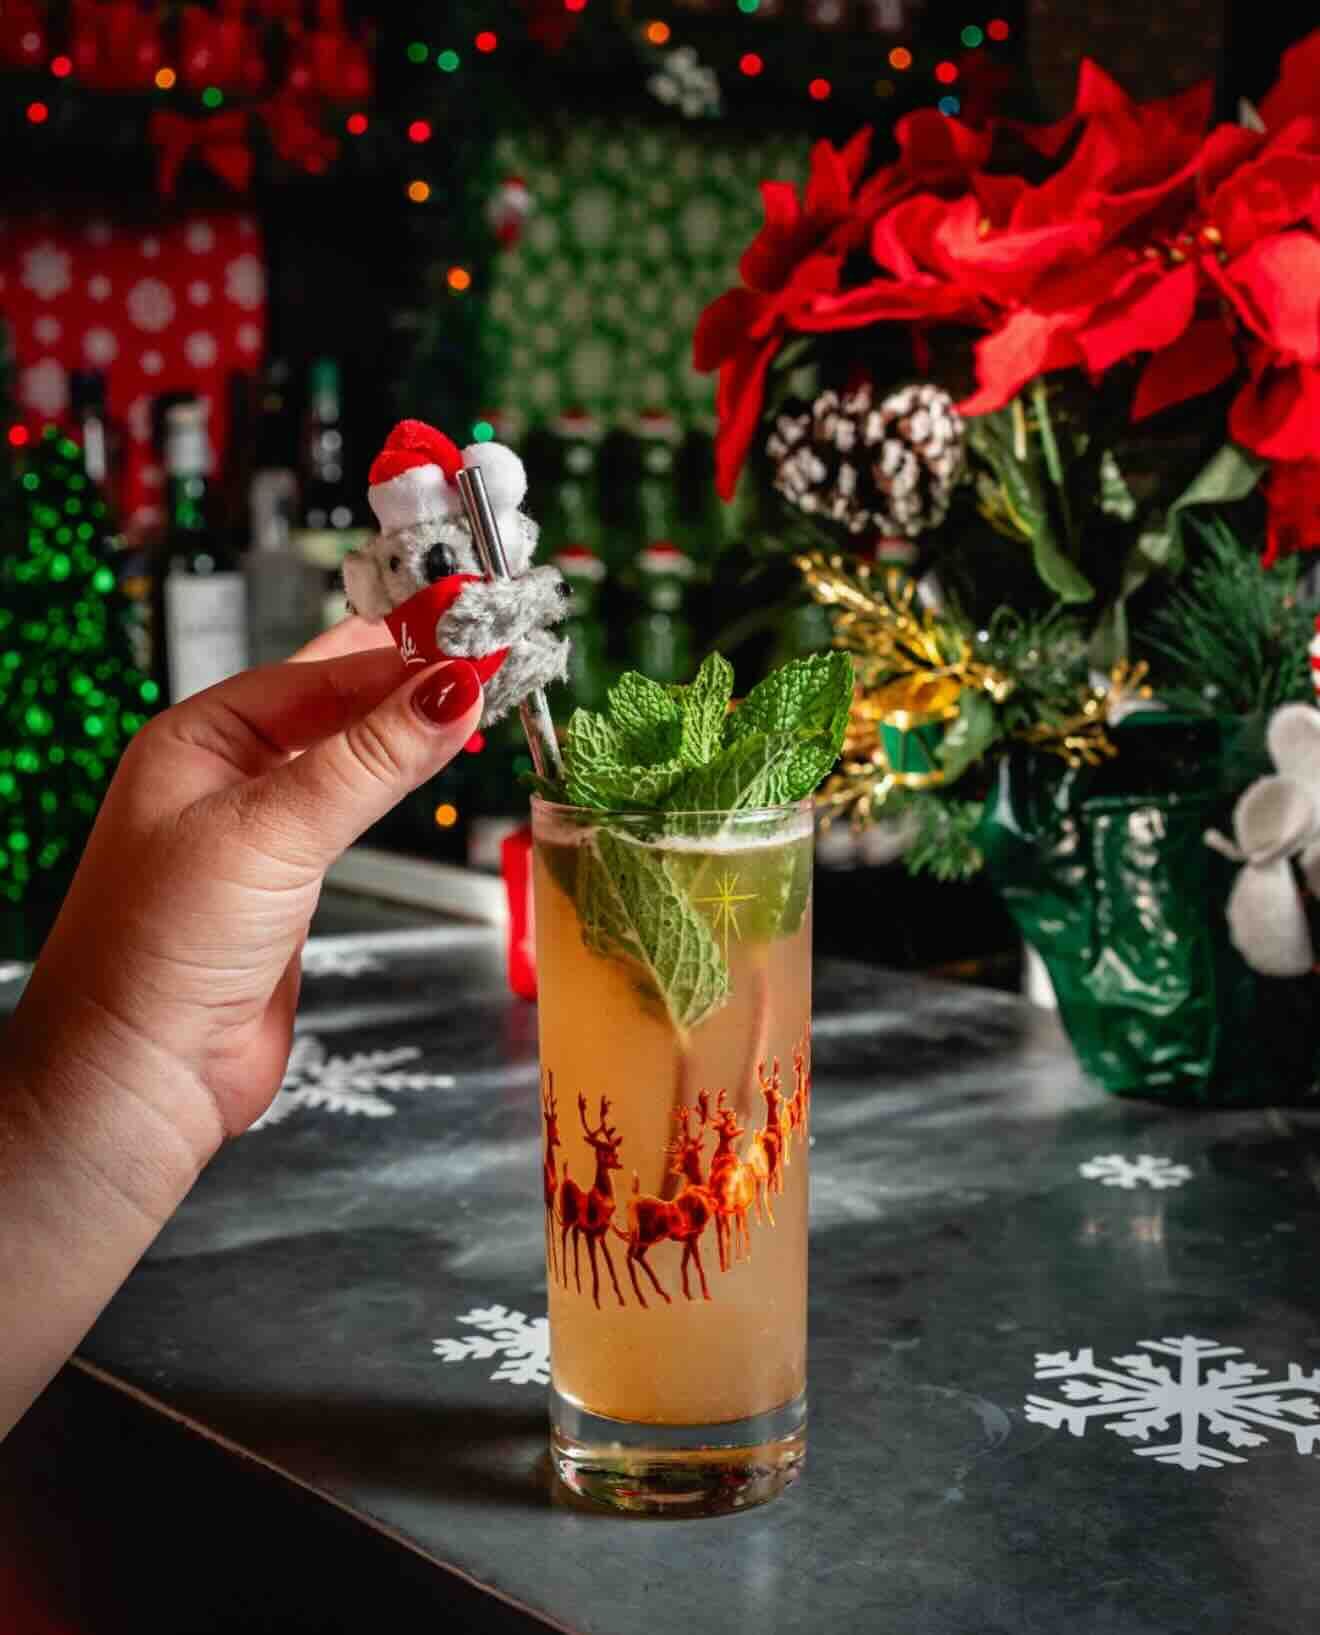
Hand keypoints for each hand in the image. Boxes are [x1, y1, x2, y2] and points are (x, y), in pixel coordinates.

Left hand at [8, 623, 482, 1160]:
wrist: (144, 1073)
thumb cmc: (163, 947)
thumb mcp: (273, 832)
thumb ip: (368, 761)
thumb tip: (450, 691)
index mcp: (198, 739)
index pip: (319, 677)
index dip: (399, 661)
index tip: (475, 649)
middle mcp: (226, 774)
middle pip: (332, 704)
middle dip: (404, 679)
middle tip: (485, 652)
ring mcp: (260, 829)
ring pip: (346, 757)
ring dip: (404, 731)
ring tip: (472, 702)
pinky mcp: (290, 882)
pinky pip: (351, 812)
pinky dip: (395, 785)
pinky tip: (426, 768)